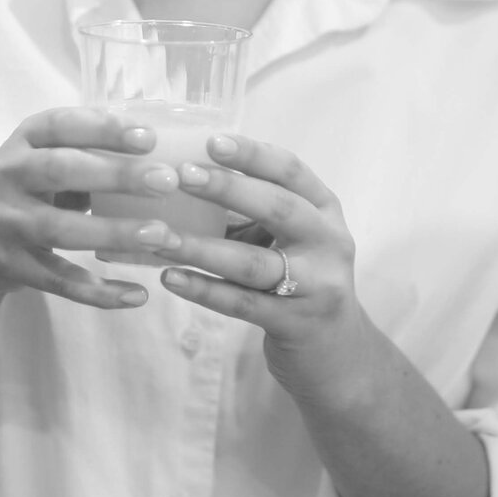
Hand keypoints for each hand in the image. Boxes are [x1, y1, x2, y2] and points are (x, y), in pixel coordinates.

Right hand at [0, 107, 165, 310]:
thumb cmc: (22, 189)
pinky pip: (57, 281)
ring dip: (115, 233)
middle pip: (61, 171)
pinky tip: (136, 295)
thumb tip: (162, 150)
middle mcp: (6, 177)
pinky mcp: (8, 265)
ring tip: (163, 237)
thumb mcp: (38, 159)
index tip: (149, 138)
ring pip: (61, 229)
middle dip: (117, 175)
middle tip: (167, 181)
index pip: (60, 125)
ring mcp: (4, 224)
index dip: (103, 128)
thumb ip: (83, 152)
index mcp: (21, 142)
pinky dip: (98, 291)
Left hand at [140, 134, 373, 397]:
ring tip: (158, 235)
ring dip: (201, 247)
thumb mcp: (291, 239)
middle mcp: (328, 242)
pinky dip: (203, 289)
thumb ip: (253, 213)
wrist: (339, 356)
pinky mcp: (296, 324)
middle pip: (277, 207)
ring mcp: (316, 285)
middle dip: (228, 189)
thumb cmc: (301, 283)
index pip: (291, 171)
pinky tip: (170, 277)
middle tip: (182, 175)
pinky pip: (242, 303)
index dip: (252, 154)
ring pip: (253, 262)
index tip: (211, 141)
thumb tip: (185, 179)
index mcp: (325, 211)